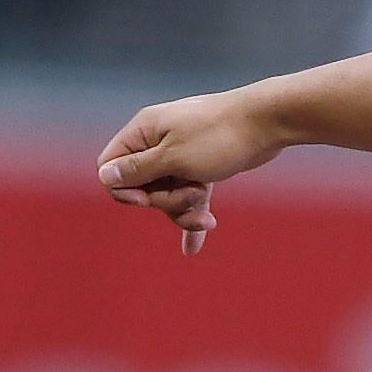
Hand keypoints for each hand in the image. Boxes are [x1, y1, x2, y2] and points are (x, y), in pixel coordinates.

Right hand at [95, 88, 284, 255]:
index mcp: (143, 132)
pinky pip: (190, 196)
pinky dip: (194, 216)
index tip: (145, 201)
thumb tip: (104, 176)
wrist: (267, 123)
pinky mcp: (202, 166)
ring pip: (168, 195)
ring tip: (210, 217)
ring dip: (185, 210)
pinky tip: (192, 249)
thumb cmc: (219, 136)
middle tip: (192, 194)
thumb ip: (138, 170)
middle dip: (166, 202)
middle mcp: (157, 142)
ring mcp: (180, 155)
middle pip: (143, 187)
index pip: (111, 167)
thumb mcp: (174, 157)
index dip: (123, 189)